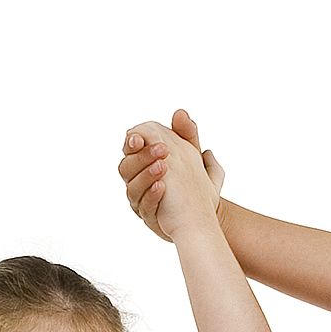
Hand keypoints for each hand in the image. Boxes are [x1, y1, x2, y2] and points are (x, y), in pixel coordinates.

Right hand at [117, 110, 225, 241]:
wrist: (204, 212)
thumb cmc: (194, 182)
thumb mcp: (193, 155)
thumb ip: (187, 135)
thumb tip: (180, 113)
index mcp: (143, 163)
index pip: (130, 150)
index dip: (132, 143)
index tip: (140, 137)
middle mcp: (138, 182)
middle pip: (126, 168)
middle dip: (142, 157)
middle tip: (163, 149)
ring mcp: (142, 201)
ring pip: (133, 189)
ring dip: (147, 175)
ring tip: (164, 166)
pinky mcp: (150, 218)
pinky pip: (144, 208)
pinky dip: (152, 196)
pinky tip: (163, 187)